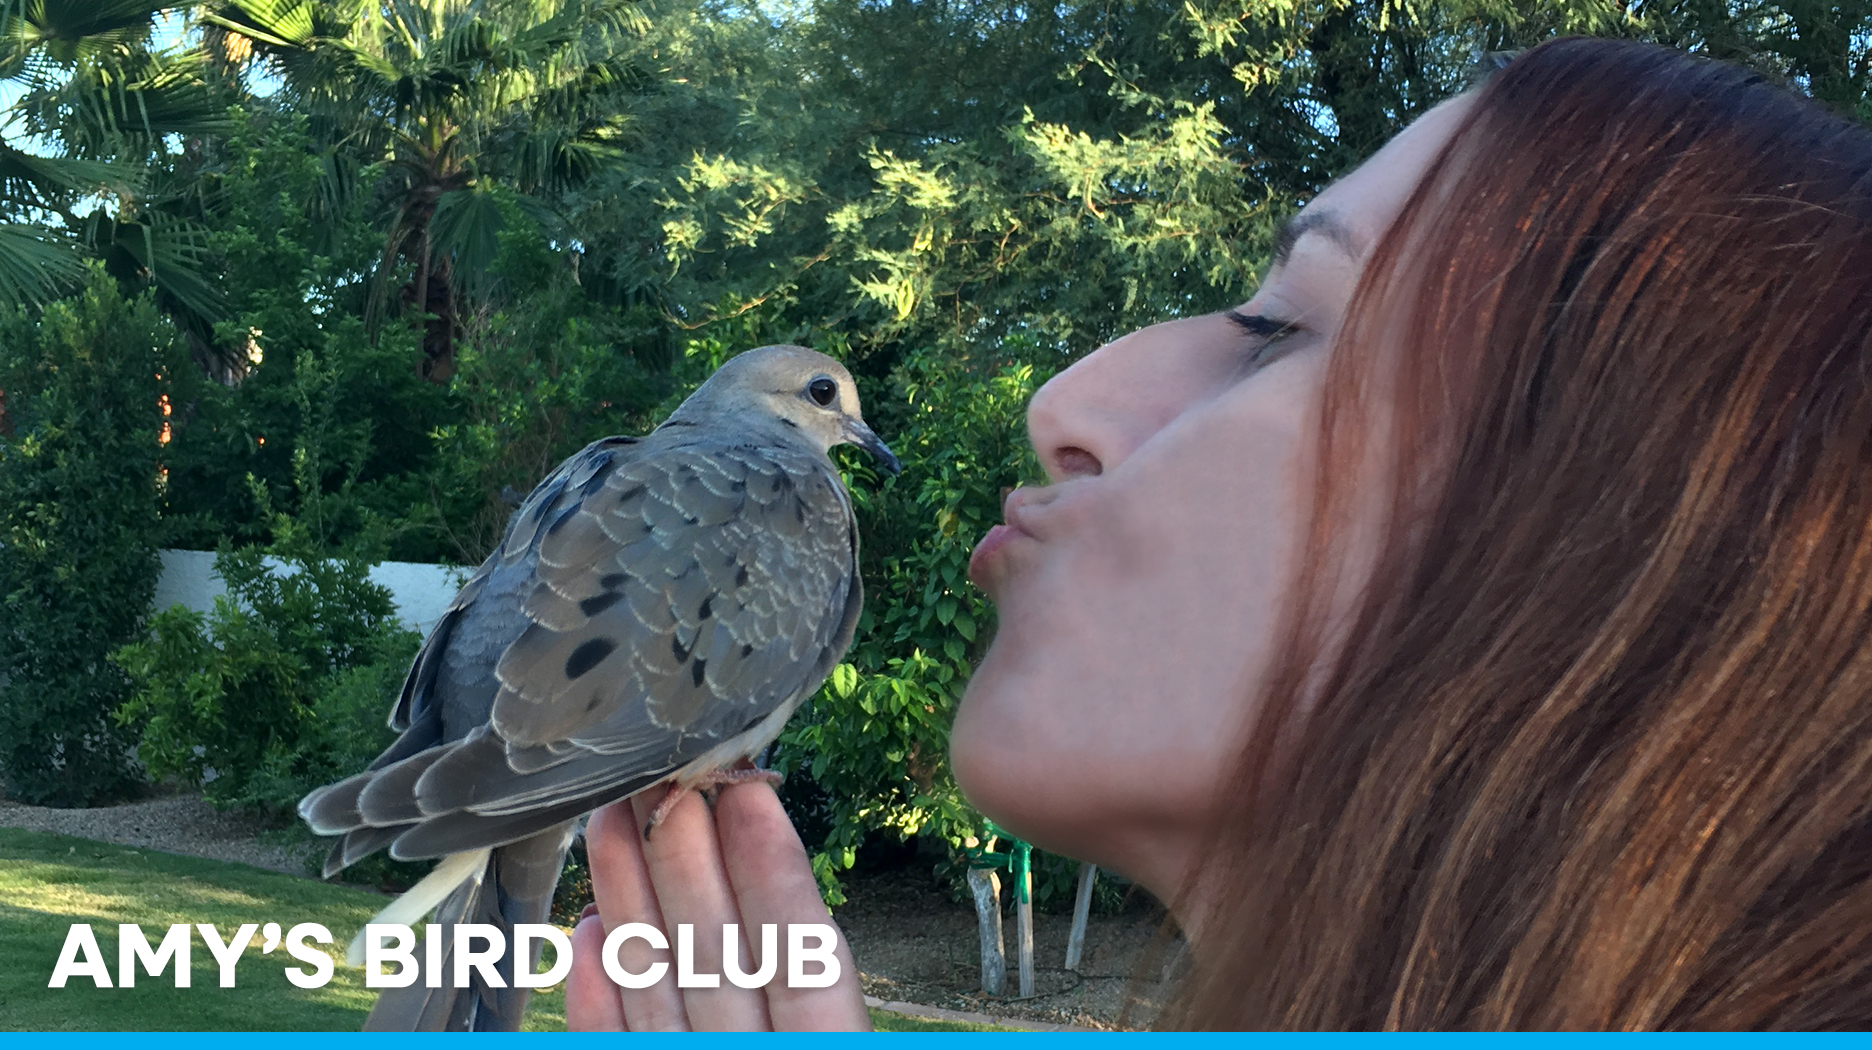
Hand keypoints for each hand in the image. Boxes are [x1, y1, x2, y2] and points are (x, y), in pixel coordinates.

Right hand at [564, 780, 870, 1030]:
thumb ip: (805, 962)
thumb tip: (765, 863)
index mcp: (821, 1042)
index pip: (805, 957)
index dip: (776, 873)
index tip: (746, 791)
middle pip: (721, 956)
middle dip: (686, 862)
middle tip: (661, 775)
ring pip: (662, 991)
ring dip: (630, 908)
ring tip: (607, 821)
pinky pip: (616, 1049)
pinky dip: (598, 1002)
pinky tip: (582, 933)